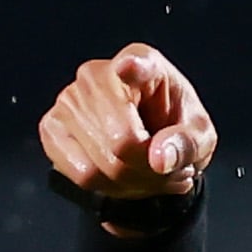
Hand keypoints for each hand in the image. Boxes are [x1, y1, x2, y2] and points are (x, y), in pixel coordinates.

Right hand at [36, 45, 217, 217]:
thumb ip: (187, 144)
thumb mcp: (200, 136)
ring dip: (133, 184)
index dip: (132, 68)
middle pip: (122, 143)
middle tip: (167, 171)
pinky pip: (81, 175)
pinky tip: (123, 179)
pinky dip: (108, 189)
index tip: (129, 67)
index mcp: (142, 62)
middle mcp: (97, 74)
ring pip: (102, 166)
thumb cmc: (175, 128)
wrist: (152, 141)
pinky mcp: (51, 128)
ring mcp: (69, 100)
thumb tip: (159, 158)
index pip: (135, 64)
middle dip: (149, 171)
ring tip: (150, 175)